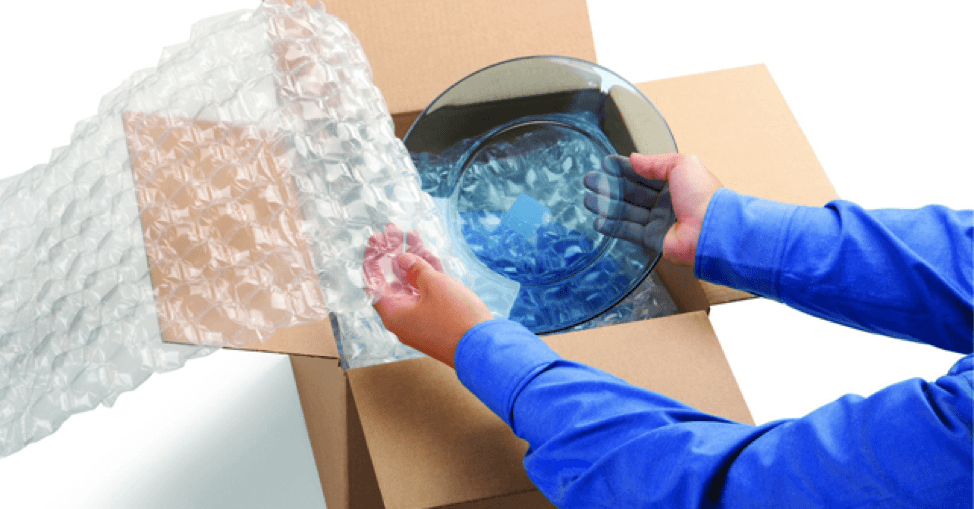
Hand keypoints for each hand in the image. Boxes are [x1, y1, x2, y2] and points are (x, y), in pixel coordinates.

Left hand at [364, 224, 492, 367]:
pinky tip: (428, 254)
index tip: (375, 239)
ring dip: (412, 260)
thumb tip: (402, 260)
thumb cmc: (456, 318)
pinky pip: (426, 294)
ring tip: (411, 234)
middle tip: (393, 230)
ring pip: (411, 285)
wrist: (484, 348)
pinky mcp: (436, 320)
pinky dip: (426, 275)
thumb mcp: (435, 285)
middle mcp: (403, 318)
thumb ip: (416, 269)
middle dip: (394, 253)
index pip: (374, 282)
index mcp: (394, 314)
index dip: (373, 258)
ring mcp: (420, 320)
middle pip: (392, 281)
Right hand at [584, 153, 721, 266]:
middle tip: (589, 180)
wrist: (712, 228)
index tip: (605, 164)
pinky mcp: (653, 240)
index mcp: (675, 183)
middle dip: (609, 186)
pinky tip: (598, 220)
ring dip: (606, 205)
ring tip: (587, 199)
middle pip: (631, 192)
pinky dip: (613, 226)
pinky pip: (629, 231)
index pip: (643, 174)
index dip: (623, 168)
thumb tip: (634, 158)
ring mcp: (659, 221)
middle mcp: (666, 202)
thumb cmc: (702, 194)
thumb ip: (655, 162)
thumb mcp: (681, 164)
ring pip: (626, 211)